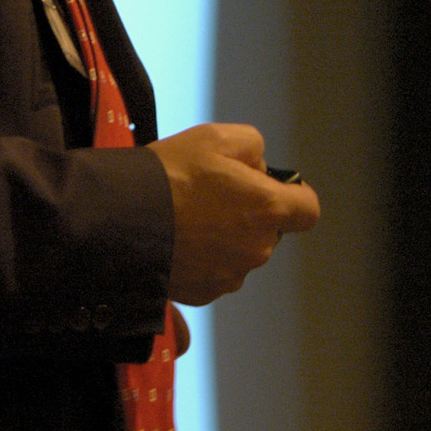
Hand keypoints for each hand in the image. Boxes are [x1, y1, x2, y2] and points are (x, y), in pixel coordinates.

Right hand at [145, 123, 320, 304]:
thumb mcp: (216, 136)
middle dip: (247, 213)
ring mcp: (231, 276)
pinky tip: (175, 240)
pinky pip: (213, 273)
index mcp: (268, 208)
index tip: (271, 188)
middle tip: (208, 195)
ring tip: (185, 218)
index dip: (294, 196)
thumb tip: (260, 168)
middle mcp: (257, 248)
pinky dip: (201, 259)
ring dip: (223, 238)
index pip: (308, 210)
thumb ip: (253, 146)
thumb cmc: (171, 173)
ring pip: (239, 252)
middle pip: (267, 230)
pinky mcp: (205, 294)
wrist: (122, 218)